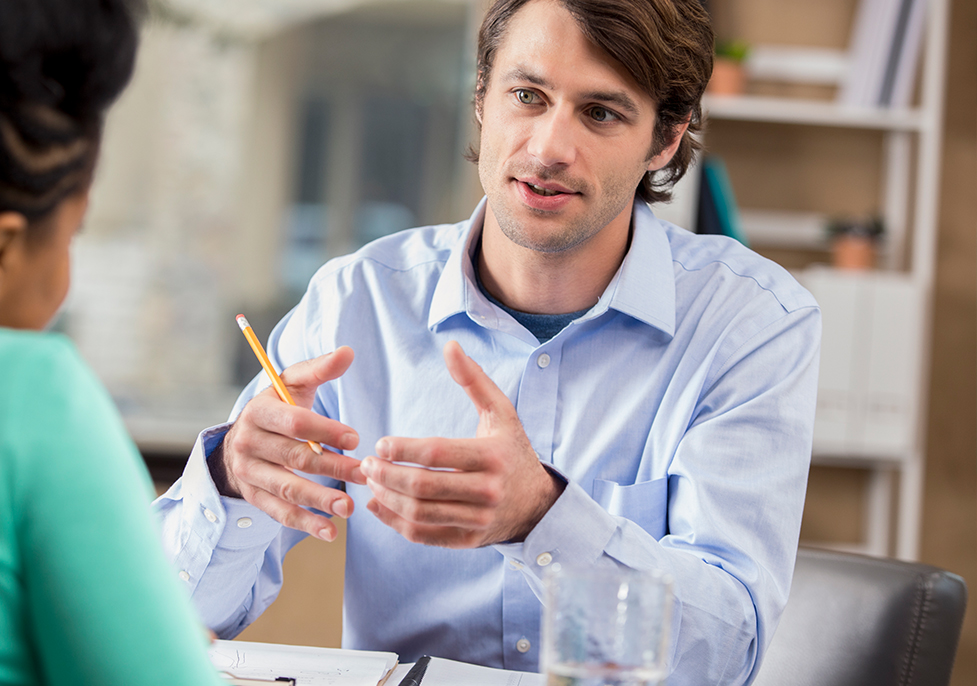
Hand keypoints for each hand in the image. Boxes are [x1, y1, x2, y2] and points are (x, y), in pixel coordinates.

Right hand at [214, 347, 366, 540]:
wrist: (242, 439)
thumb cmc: (279, 408)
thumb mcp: (293, 384)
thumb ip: (320, 369)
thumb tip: (348, 352)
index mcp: (259, 412)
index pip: (294, 423)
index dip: (325, 430)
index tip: (355, 439)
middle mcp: (248, 443)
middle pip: (294, 458)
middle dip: (332, 467)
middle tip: (364, 474)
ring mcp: (248, 473)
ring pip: (287, 488)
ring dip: (320, 499)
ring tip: (349, 507)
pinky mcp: (253, 497)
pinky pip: (280, 513)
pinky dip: (305, 523)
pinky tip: (331, 531)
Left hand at [360, 341, 563, 547]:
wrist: (538, 503)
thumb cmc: (512, 451)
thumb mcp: (501, 412)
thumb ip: (474, 379)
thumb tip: (450, 346)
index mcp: (492, 456)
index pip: (437, 453)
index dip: (402, 450)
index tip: (380, 444)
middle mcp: (487, 491)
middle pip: (423, 486)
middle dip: (387, 475)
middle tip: (367, 464)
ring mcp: (478, 519)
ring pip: (420, 513)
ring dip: (387, 498)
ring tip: (371, 482)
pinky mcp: (468, 540)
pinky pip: (423, 535)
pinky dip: (395, 522)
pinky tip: (379, 505)